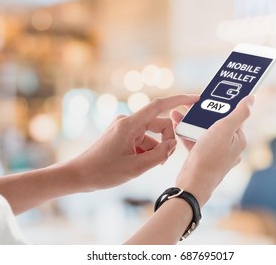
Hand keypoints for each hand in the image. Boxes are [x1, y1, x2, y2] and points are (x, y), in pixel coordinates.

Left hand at [68, 94, 199, 190]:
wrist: (79, 175)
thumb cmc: (103, 171)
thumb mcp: (136, 167)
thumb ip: (159, 155)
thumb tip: (174, 144)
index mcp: (130, 124)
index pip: (160, 106)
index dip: (180, 100)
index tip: (196, 99)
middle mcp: (128, 122)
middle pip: (158, 124)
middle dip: (166, 141)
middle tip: (163, 160)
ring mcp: (124, 128)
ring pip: (151, 135)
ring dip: (155, 149)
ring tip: (145, 166)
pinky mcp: (122, 135)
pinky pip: (142, 139)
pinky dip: (147, 150)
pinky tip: (138, 164)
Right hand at [175, 95, 254, 205]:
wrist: (192, 183)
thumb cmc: (209, 157)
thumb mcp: (224, 129)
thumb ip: (239, 113)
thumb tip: (252, 98)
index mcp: (239, 139)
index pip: (233, 116)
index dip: (221, 105)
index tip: (210, 96)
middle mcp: (230, 147)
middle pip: (217, 123)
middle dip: (202, 113)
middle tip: (190, 104)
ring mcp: (216, 154)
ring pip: (204, 132)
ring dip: (191, 122)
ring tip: (178, 113)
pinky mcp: (203, 159)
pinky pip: (196, 142)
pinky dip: (187, 133)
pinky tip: (177, 126)